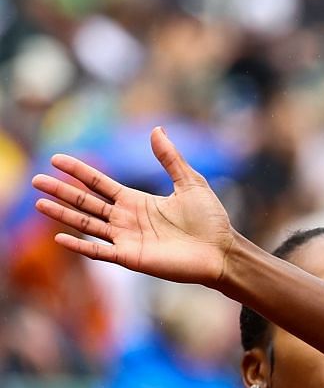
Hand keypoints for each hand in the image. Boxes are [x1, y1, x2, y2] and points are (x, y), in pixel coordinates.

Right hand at [30, 127, 235, 285]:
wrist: (223, 252)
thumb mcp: (190, 183)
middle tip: (35, 180)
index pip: (100, 183)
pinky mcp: (132, 258)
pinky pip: (101, 251)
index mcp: (137, 201)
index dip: (79, 171)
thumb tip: (156, 130)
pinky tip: (60, 237)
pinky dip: (81, 246)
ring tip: (39, 204)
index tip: (56, 158)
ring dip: (63, 214)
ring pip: (88, 224)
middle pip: (87, 202)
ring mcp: (127, 239)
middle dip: (62, 191)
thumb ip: (170, 158)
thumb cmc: (211, 220)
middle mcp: (127, 219)